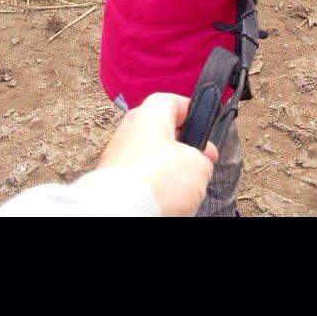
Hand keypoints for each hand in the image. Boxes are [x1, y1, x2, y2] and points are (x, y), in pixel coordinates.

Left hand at [98, 93, 217, 216]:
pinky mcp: (111, 184)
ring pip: (153, 160)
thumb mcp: (199, 165)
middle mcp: (129, 131)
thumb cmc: (156, 182)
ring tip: (183, 191)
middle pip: (163, 134)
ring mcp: (117, 158)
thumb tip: (199, 164)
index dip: (194, 114)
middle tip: (200, 165)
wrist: (119, 215)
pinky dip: (154, 189)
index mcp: (149, 115)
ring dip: (170, 173)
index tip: (206, 129)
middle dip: (184, 150)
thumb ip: (202, 158)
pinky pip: (141, 181)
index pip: (174, 102)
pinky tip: (165, 201)